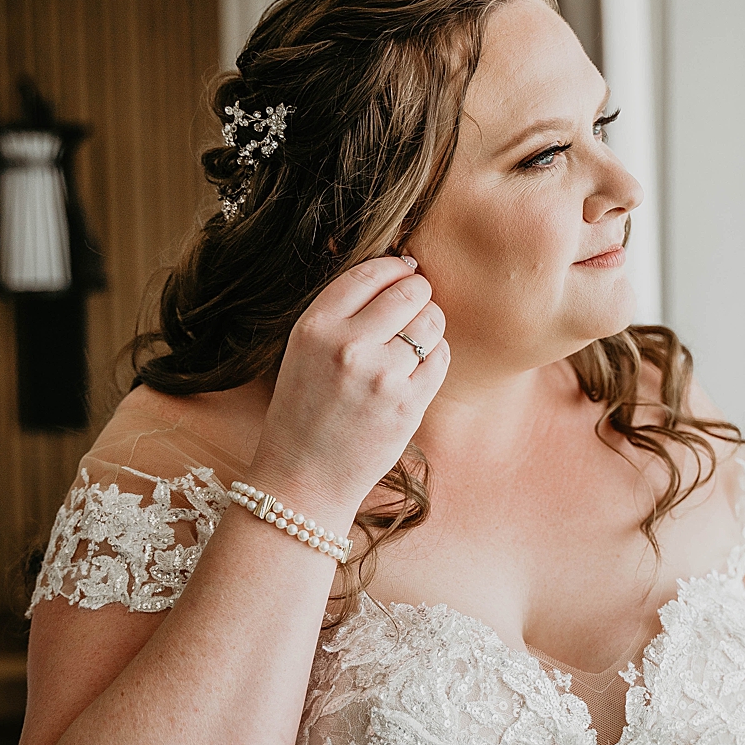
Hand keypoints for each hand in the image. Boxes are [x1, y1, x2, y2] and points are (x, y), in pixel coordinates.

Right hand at [246, 255, 447, 522]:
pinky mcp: (408, 405)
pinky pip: (440, 358)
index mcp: (315, 328)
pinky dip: (436, 354)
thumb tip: (399, 272)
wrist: (304, 478)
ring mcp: (381, 377)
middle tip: (417, 302)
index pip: (369, 274)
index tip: (405, 270)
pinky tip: (419, 365)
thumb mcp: (303, 351)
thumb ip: (342, 314)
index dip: (395, 266)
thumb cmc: (304, 411)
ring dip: (431, 323)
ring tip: (416, 337)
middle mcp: (348, 347)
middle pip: (409, 292)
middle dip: (419, 292)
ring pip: (431, 323)